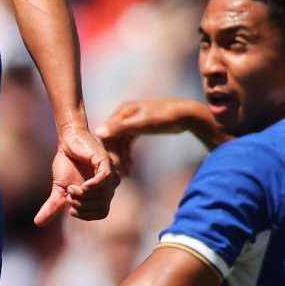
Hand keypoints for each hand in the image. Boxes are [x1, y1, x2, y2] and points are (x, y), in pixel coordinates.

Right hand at [36, 122, 114, 224]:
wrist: (67, 141)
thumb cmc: (67, 164)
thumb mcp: (59, 190)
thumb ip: (53, 207)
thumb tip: (37, 223)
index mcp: (103, 193)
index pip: (101, 213)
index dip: (85, 214)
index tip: (70, 204)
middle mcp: (110, 185)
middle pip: (102, 207)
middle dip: (83, 205)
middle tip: (69, 195)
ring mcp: (110, 173)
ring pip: (103, 195)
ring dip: (84, 196)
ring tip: (71, 189)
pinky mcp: (106, 161)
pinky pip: (104, 179)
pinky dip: (91, 187)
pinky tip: (80, 186)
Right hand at [95, 98, 218, 176]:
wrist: (187, 115)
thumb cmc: (165, 118)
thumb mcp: (142, 124)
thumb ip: (121, 128)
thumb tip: (97, 133)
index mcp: (123, 111)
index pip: (106, 132)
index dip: (107, 149)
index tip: (110, 166)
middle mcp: (124, 114)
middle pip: (113, 138)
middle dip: (115, 156)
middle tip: (119, 174)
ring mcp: (132, 121)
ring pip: (121, 142)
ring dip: (122, 157)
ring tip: (126, 174)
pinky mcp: (140, 127)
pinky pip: (128, 142)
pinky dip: (128, 154)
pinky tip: (130, 166)